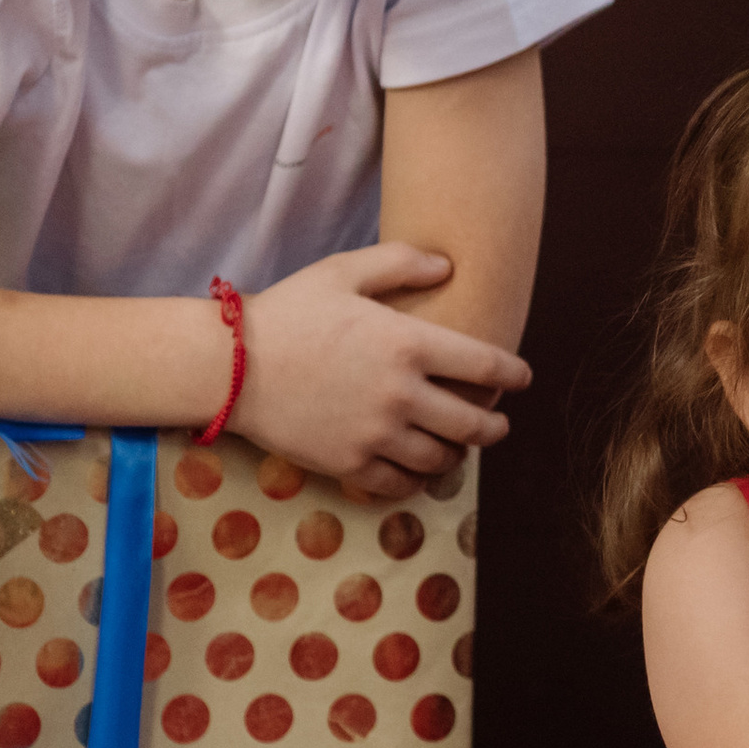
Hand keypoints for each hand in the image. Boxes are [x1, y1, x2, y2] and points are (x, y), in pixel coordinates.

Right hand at [238, 246, 530, 500]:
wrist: (226, 365)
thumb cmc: (286, 313)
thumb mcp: (342, 272)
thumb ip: (399, 263)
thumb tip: (449, 265)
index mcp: (409, 345)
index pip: (487, 366)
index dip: (514, 374)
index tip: (522, 378)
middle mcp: (402, 394)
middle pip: (474, 424)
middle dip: (494, 426)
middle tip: (497, 424)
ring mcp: (376, 434)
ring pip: (441, 459)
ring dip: (457, 455)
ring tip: (457, 447)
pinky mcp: (349, 464)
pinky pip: (401, 484)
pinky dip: (417, 480)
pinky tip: (418, 470)